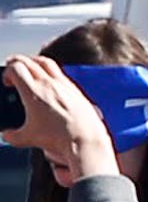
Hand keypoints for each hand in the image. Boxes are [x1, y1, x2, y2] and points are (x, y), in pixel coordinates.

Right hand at [2, 55, 116, 179]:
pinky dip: (50, 72)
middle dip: (16, 62)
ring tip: (29, 68)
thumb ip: (12, 135)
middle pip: (29, 61)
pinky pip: (61, 73)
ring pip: (46, 63)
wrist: (85, 140)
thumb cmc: (59, 139)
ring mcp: (65, 85)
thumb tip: (7, 135)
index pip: (15, 68)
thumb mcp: (28, 138)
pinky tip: (49, 81)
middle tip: (12, 68)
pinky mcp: (76, 90)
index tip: (7, 81)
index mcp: (34, 92)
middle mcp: (49, 84)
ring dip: (34, 62)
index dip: (7, 71)